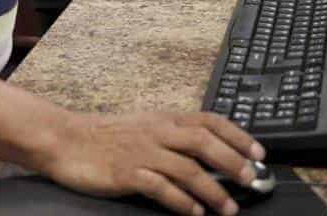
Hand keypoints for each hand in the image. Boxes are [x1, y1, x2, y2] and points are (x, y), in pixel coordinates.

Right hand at [42, 111, 265, 215]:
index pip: (209, 120)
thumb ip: (173, 135)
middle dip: (233, 161)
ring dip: (212, 189)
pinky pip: (160, 187)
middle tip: (252, 180)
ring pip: (187, 168)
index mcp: (164, 119)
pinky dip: (181, 201)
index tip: (259, 152)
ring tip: (228, 208)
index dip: (237, 135)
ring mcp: (142, 152)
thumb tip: (208, 150)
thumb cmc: (107, 136)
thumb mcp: (145, 126)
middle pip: (203, 142)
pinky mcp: (127, 173)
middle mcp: (157, 132)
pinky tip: (194, 213)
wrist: (67, 140)